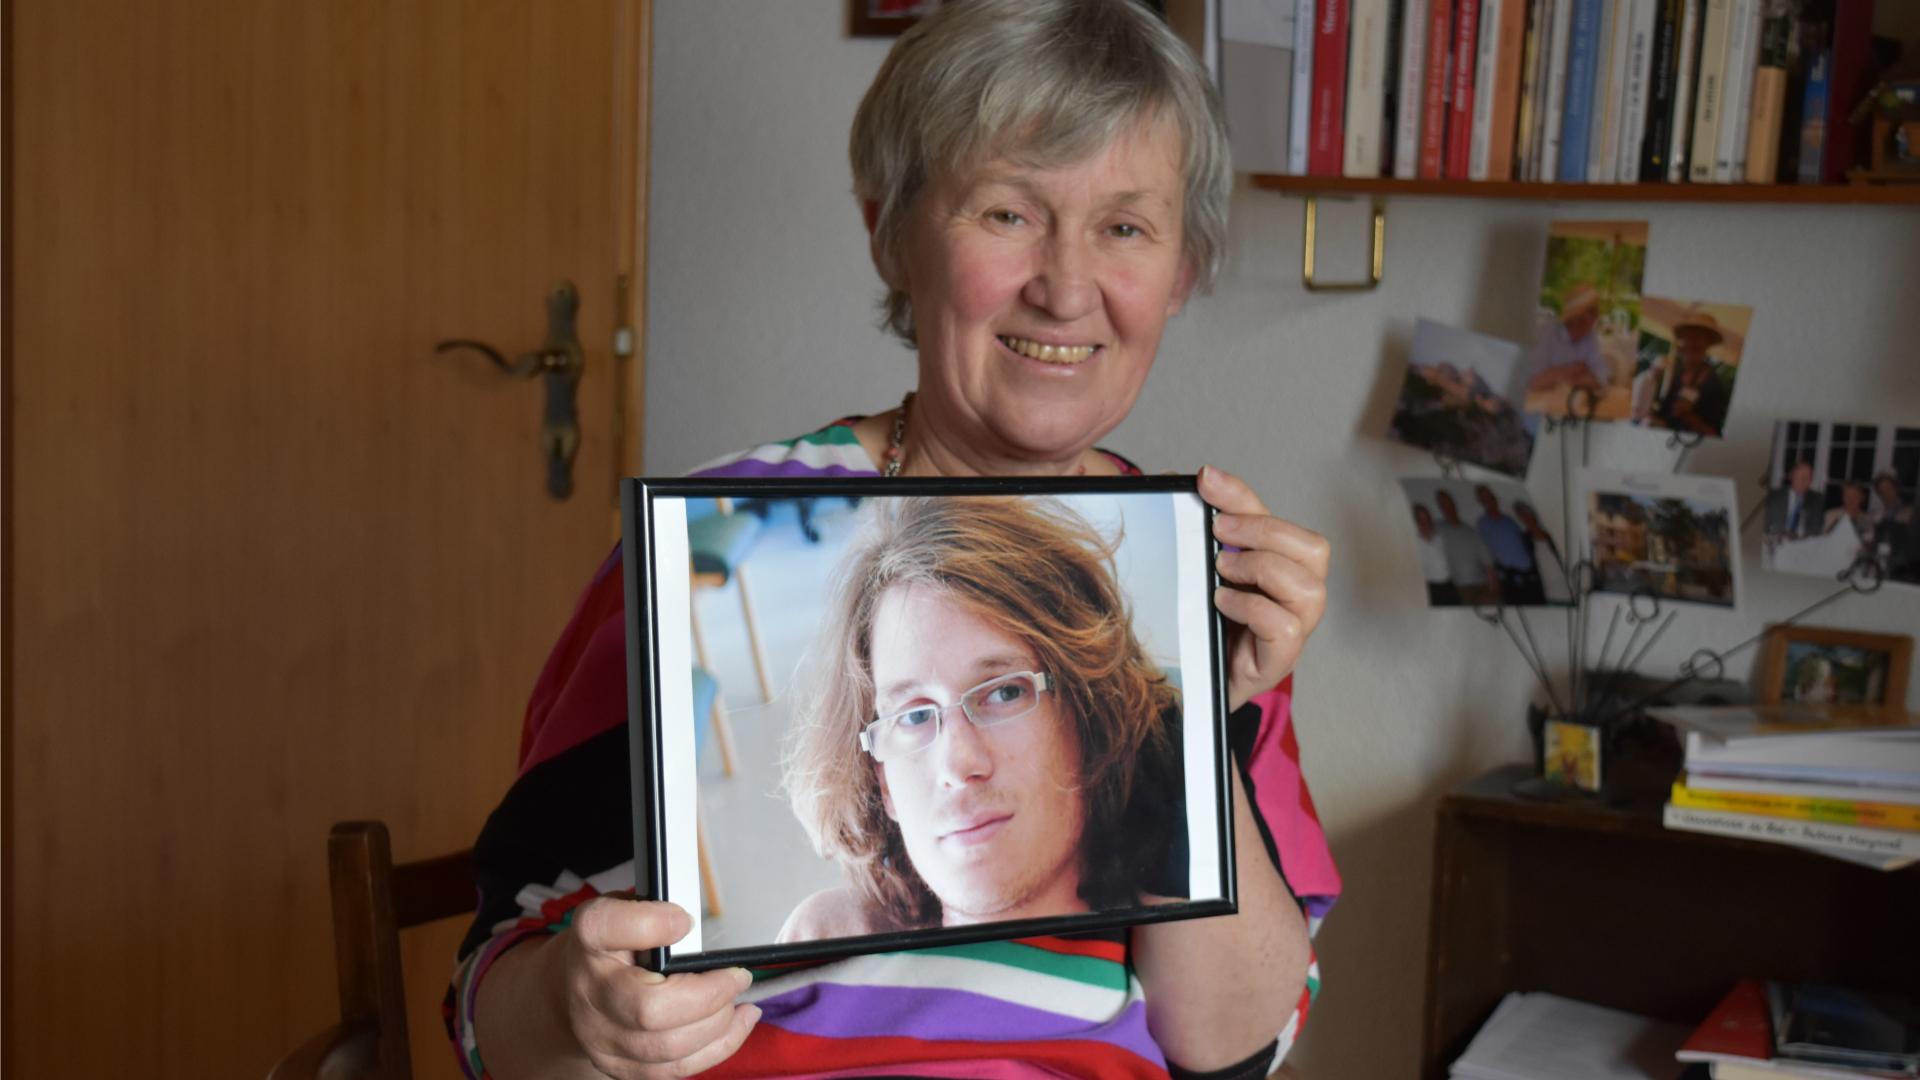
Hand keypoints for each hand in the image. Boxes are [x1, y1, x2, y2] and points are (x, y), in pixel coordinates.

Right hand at [477, 897, 758, 1079]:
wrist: (575, 990)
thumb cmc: (616, 944)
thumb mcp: (630, 908)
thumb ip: (659, 908)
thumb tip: (702, 921)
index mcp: (591, 938)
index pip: (606, 928)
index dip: (651, 924)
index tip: (685, 921)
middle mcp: (589, 991)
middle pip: (649, 1009)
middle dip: (709, 995)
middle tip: (737, 976)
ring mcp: (601, 1037)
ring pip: (668, 1047)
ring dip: (718, 1025)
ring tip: (739, 1001)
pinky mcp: (620, 1067)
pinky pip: (675, 1069)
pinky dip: (717, 1047)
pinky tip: (737, 1023)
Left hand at [1201, 465, 1329, 711]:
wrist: (1186, 689)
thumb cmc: (1197, 628)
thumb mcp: (1196, 572)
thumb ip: (1198, 531)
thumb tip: (1181, 483)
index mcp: (1278, 567)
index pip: (1276, 519)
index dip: (1242, 495)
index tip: (1205, 479)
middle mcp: (1294, 596)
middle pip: (1314, 548)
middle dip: (1264, 531)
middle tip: (1219, 533)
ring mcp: (1293, 630)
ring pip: (1311, 588)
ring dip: (1262, 569)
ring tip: (1222, 572)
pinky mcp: (1279, 661)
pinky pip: (1286, 627)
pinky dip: (1252, 607)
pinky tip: (1221, 603)